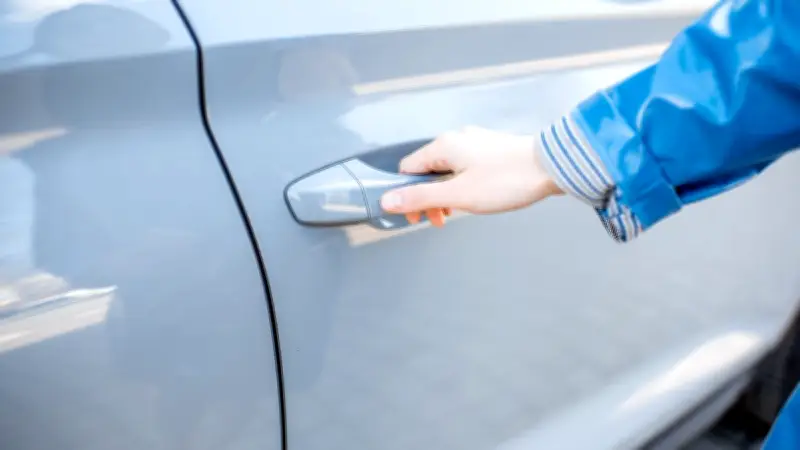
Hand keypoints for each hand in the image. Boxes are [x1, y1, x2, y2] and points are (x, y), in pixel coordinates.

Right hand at [380, 127, 563, 226]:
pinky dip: (464, 185)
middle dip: (429, 197)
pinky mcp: (492, 149)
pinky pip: (466, 167)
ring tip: (458, 212)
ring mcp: (476, 142)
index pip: (408, 169)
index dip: (407, 195)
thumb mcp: (458, 195)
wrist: (552, 167)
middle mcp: (457, 139)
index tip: (417, 216)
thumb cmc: (508, 179)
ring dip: (447, 194)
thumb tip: (387, 201)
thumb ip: (421, 198)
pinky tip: (476, 198)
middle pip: (428, 170)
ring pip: (448, 170)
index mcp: (443, 146)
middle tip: (440, 219)